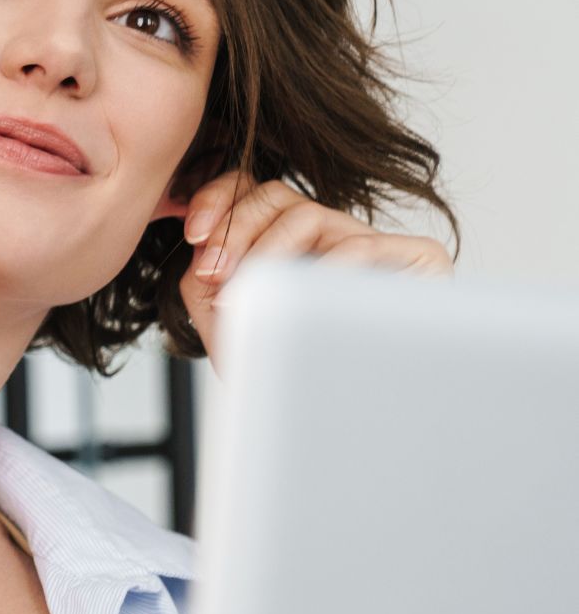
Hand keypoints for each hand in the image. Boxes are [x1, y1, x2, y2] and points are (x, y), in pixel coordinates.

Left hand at [177, 171, 454, 373]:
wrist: (332, 422)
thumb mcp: (224, 316)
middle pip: (277, 195)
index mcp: (293, 244)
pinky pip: (363, 247)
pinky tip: (302, 299)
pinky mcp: (420, 259)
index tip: (193, 234)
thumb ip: (204, 273)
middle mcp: (333, 236)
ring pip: (310, 217)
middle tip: (214, 272)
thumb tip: (205, 240)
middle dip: (234, 230)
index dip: (219, 200)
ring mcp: (376, 244)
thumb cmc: (280, 370)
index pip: (254, 191)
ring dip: (265, 255)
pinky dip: (322, 270)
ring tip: (247, 296)